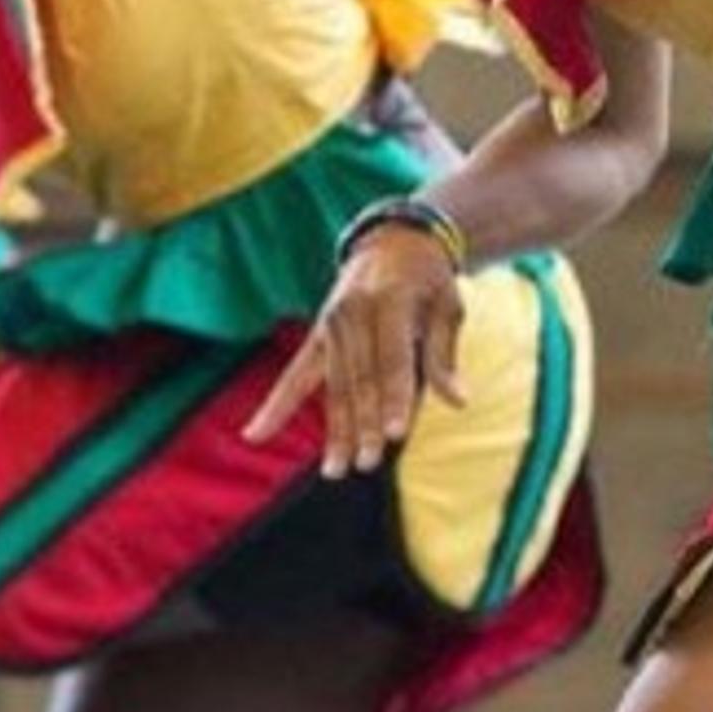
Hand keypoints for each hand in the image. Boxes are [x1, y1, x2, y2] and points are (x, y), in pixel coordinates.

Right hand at [241, 228, 470, 478]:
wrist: (393, 241)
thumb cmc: (429, 280)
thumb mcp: (448, 306)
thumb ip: (444, 356)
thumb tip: (458, 402)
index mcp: (389, 300)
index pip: (391, 359)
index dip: (394, 397)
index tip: (394, 434)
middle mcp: (352, 313)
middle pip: (359, 379)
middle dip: (363, 424)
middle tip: (368, 463)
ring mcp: (330, 325)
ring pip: (333, 386)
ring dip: (335, 429)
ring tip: (337, 470)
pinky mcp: (318, 337)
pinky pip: (294, 376)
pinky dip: (275, 406)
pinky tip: (254, 434)